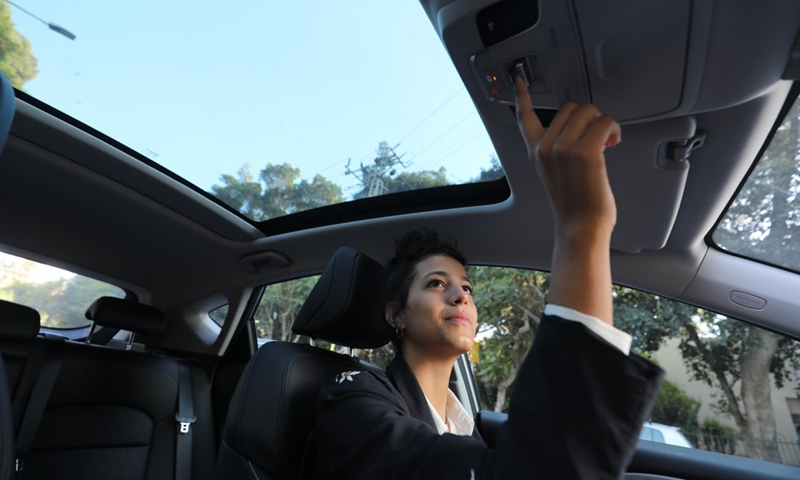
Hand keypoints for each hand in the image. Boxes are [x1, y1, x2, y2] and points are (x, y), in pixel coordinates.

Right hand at [514, 77, 620, 238]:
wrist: (580, 227)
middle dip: (587, 117)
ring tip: (607, 141)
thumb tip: (581, 129)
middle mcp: (545, 148)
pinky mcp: (585, 152)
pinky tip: (614, 142)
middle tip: (595, 136)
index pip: (524, 118)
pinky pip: (604, 122)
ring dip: (602, 122)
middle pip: (570, 108)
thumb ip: (557, 151)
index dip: (522, 97)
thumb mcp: (555, 175)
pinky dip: (614, 129)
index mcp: (535, 153)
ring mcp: (563, 149)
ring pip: (588, 111)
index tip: (519, 82)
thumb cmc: (574, 206)